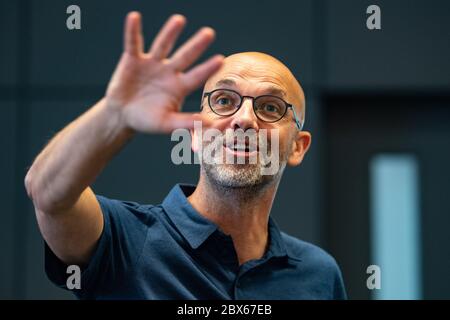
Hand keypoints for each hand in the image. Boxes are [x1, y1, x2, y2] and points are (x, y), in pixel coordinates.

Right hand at [105, 12, 223, 132]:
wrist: (122, 115)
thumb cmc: (147, 121)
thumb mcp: (167, 124)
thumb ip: (185, 123)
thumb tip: (206, 123)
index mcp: (179, 87)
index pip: (197, 76)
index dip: (207, 68)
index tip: (221, 60)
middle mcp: (169, 72)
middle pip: (185, 56)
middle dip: (196, 45)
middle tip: (209, 33)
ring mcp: (152, 63)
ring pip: (163, 45)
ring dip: (170, 33)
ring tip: (180, 20)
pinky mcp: (133, 59)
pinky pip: (133, 43)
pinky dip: (132, 30)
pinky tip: (134, 17)